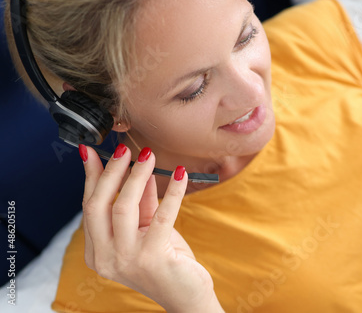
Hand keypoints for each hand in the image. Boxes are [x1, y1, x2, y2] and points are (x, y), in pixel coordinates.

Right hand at [79, 144, 221, 311]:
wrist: (187, 296)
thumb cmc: (167, 261)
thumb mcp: (146, 231)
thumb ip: (140, 204)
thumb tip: (138, 169)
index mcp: (96, 252)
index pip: (89, 207)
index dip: (92, 176)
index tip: (93, 151)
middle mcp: (105, 258)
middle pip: (98, 205)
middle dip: (112, 172)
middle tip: (125, 150)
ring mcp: (127, 259)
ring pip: (123, 207)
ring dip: (137, 177)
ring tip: (149, 156)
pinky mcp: (154, 257)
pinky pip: (161, 215)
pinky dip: (172, 192)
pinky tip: (181, 175)